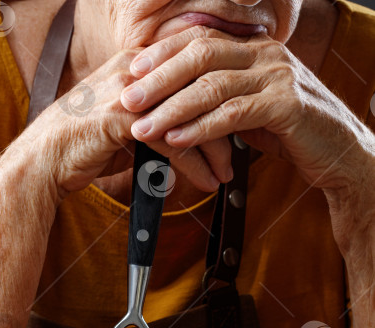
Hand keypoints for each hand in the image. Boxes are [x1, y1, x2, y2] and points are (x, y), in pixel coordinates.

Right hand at [23, 46, 225, 200]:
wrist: (43, 161)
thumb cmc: (82, 146)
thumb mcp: (123, 122)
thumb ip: (153, 117)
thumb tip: (182, 130)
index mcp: (136, 64)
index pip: (191, 65)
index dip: (221, 84)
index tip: (243, 106)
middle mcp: (134, 71)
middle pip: (197, 87)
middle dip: (225, 119)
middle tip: (246, 144)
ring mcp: (128, 92)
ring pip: (189, 115)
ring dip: (215, 147)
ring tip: (228, 172)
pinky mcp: (122, 120)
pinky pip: (173, 141)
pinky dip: (194, 164)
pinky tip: (207, 180)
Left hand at [120, 25, 373, 194]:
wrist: (337, 152)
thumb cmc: (289, 131)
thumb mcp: (250, 107)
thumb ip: (220, 98)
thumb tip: (174, 102)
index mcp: (254, 46)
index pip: (200, 38)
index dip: (163, 53)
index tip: (131, 70)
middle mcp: (265, 53)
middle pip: (200, 55)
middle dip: (158, 78)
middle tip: (127, 98)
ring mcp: (277, 76)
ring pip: (212, 86)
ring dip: (172, 108)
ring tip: (142, 127)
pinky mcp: (286, 106)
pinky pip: (233, 114)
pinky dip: (200, 129)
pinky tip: (176, 140)